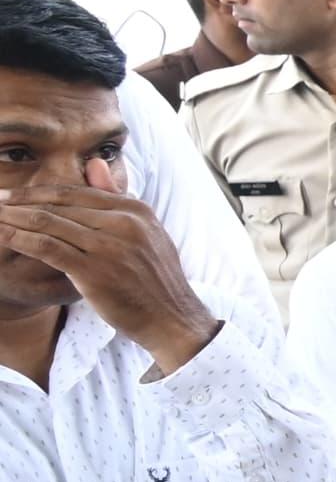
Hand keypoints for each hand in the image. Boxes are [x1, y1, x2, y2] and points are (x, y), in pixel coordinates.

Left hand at [0, 181, 217, 369]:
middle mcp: (123, 223)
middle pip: (59, 204)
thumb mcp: (146, 233)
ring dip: (13, 218)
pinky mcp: (94, 271)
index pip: (77, 193)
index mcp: (136, 210)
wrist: (173, 319)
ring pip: (48, 223)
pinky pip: (47, 247)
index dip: (40, 192)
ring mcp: (109, 247)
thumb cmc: (156, 280)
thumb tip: (95, 163)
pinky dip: (19, 239)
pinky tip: (1, 235)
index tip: (14, 194)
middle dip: (20, 201)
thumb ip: (117, 199)